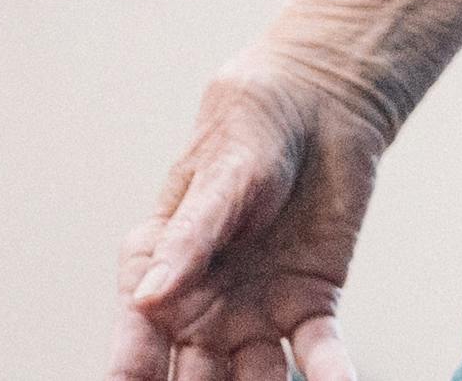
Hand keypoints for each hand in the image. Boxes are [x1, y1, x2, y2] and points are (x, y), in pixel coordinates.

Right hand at [110, 50, 387, 380]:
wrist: (320, 107)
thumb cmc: (251, 132)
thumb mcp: (220, 177)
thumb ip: (190, 237)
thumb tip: (146, 297)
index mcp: (158, 271)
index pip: (138, 335)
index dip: (131, 368)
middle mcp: (201, 306)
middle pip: (190, 374)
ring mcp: (255, 312)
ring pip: (252, 377)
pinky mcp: (310, 303)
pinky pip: (317, 350)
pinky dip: (330, 371)